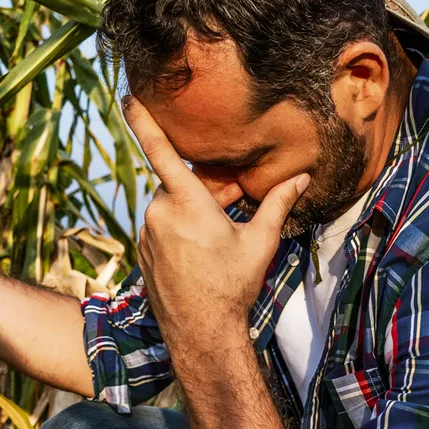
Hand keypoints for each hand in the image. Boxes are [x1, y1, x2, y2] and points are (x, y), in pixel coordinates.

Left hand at [125, 97, 308, 367]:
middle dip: (205, 190)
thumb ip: (276, 204)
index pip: (159, 150)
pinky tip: (200, 253)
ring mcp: (147, 234)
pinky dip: (180, 230)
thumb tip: (301, 178)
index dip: (143, 120)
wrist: (202, 333)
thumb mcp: (259, 242)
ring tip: (218, 236)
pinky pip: (162, 228)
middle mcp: (159, 213)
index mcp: (186, 203)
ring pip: (171, 207)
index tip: (128, 95)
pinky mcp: (143, 252)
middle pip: (180, 185)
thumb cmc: (232, 287)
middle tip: (233, 205)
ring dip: (192, 211)